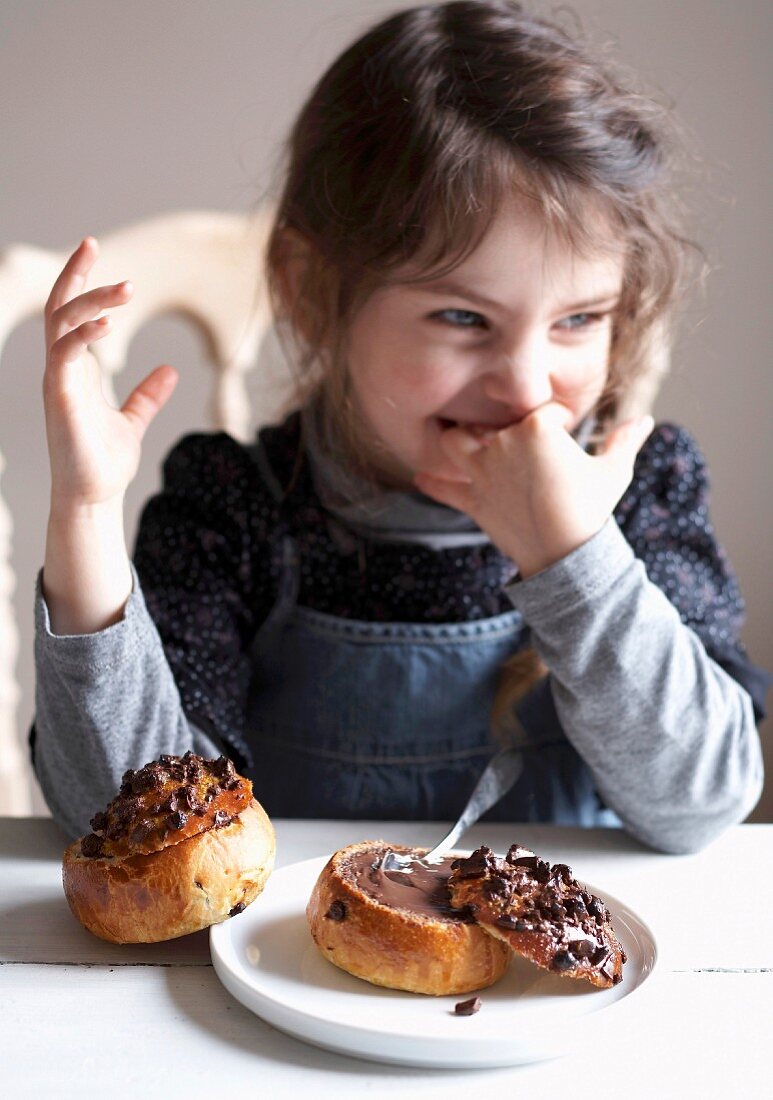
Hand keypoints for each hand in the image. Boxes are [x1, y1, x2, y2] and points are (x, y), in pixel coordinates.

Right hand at [43, 237, 177, 513]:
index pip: (70, 314)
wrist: (94, 499)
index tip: (92, 248)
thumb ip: (148, 395)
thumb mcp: (133, 421)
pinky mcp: (60, 398)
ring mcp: (57, 382)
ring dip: (89, 300)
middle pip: (58, 308)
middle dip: (74, 274)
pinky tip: (105, 323)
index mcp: (76, 371)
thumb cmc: (105, 463)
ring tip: (124, 289)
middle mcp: (61, 370)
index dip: (79, 281)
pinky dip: (82, 335)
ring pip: (60, 324)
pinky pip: (63, 355)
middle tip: (94, 244)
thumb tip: (170, 372)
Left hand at [413, 402, 653, 577]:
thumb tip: (646, 421)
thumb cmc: (592, 510)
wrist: (567, 556)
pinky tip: (421, 478)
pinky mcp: (473, 500)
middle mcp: (503, 444)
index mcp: (537, 428)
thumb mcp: (612, 473)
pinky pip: (446, 488)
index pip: (540, 410)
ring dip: (457, 440)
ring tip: (463, 439)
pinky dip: (433, 483)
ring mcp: (483, 472)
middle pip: (493, 422)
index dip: (555, 419)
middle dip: (500, 426)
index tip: (566, 434)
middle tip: (512, 436)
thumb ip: (623, 442)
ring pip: (455, 443)